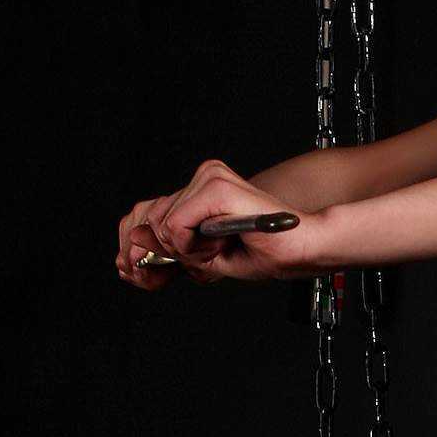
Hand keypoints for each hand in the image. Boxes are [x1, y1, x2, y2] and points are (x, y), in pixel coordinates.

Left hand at [114, 159, 328, 290]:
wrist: (301, 249)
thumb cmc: (266, 252)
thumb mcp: (205, 255)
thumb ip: (170, 246)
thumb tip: (135, 240)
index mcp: (201, 190)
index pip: (152, 214)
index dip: (156, 246)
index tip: (179, 260)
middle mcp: (203, 177)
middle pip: (152, 220)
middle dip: (174, 250)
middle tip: (216, 250)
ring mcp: (209, 178)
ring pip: (164, 224)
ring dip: (190, 249)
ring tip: (224, 245)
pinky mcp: (215, 188)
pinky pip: (177, 225)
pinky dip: (194, 245)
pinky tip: (222, 242)